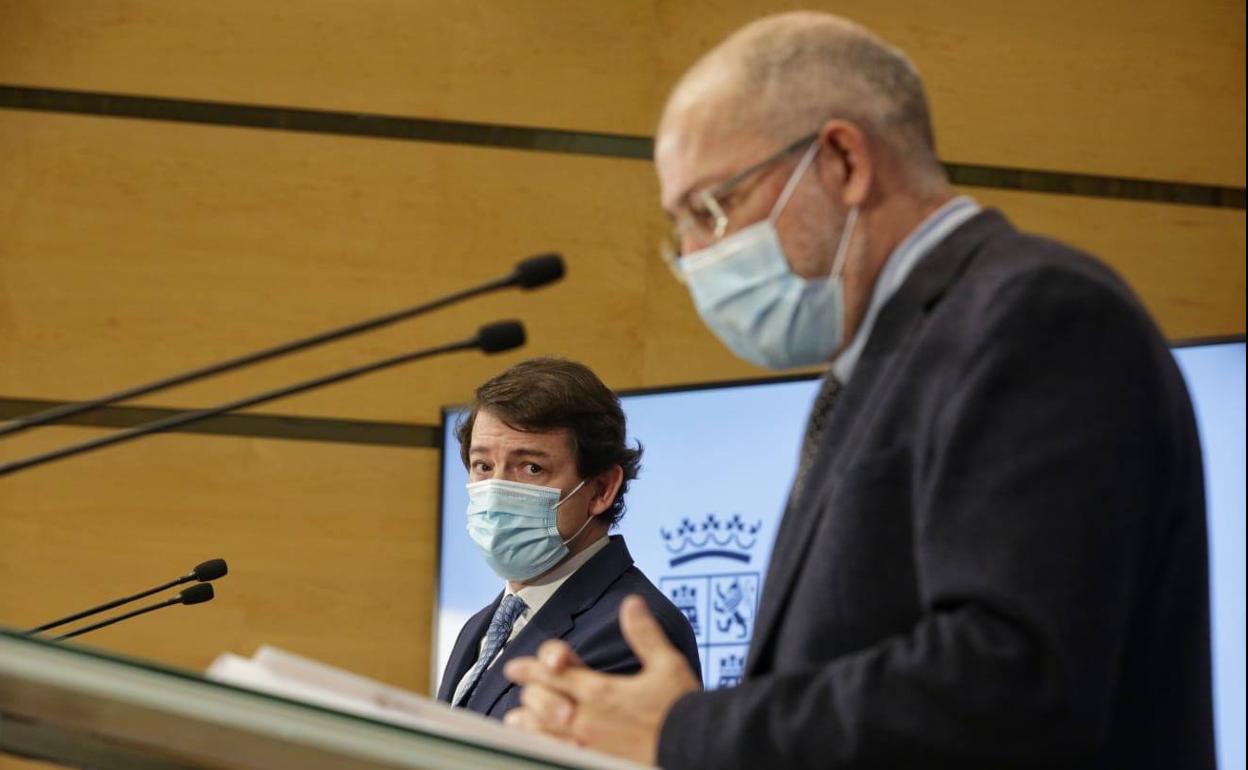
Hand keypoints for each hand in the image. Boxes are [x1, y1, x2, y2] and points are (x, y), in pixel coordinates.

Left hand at [503, 595, 700, 763]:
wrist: (693, 747)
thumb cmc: (680, 708)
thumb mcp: (667, 663)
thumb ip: (644, 634)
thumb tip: (631, 603)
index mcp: (601, 690)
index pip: (554, 673)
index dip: (532, 667)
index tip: (515, 666)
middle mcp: (587, 717)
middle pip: (541, 701)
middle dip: (530, 691)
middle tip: (522, 687)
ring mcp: (588, 743)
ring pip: (543, 730)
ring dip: (528, 721)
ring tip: (516, 718)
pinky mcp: (592, 760)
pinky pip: (556, 751)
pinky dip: (542, 743)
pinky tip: (539, 742)